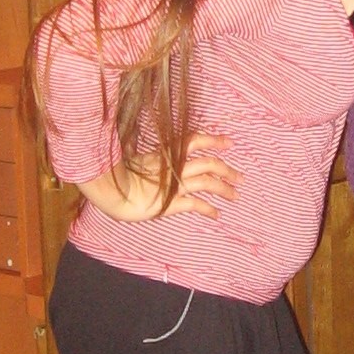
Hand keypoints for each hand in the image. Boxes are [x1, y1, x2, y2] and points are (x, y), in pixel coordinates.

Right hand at [80, 132, 236, 221]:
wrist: (112, 192)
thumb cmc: (117, 174)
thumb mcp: (135, 159)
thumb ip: (151, 157)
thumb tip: (157, 154)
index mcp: (165, 153)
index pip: (194, 140)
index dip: (213, 140)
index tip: (229, 142)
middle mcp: (174, 166)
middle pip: (208, 163)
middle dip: (226, 169)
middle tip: (241, 177)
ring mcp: (174, 184)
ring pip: (207, 182)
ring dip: (224, 188)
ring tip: (235, 195)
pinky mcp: (171, 202)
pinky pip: (195, 204)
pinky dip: (208, 209)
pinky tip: (216, 214)